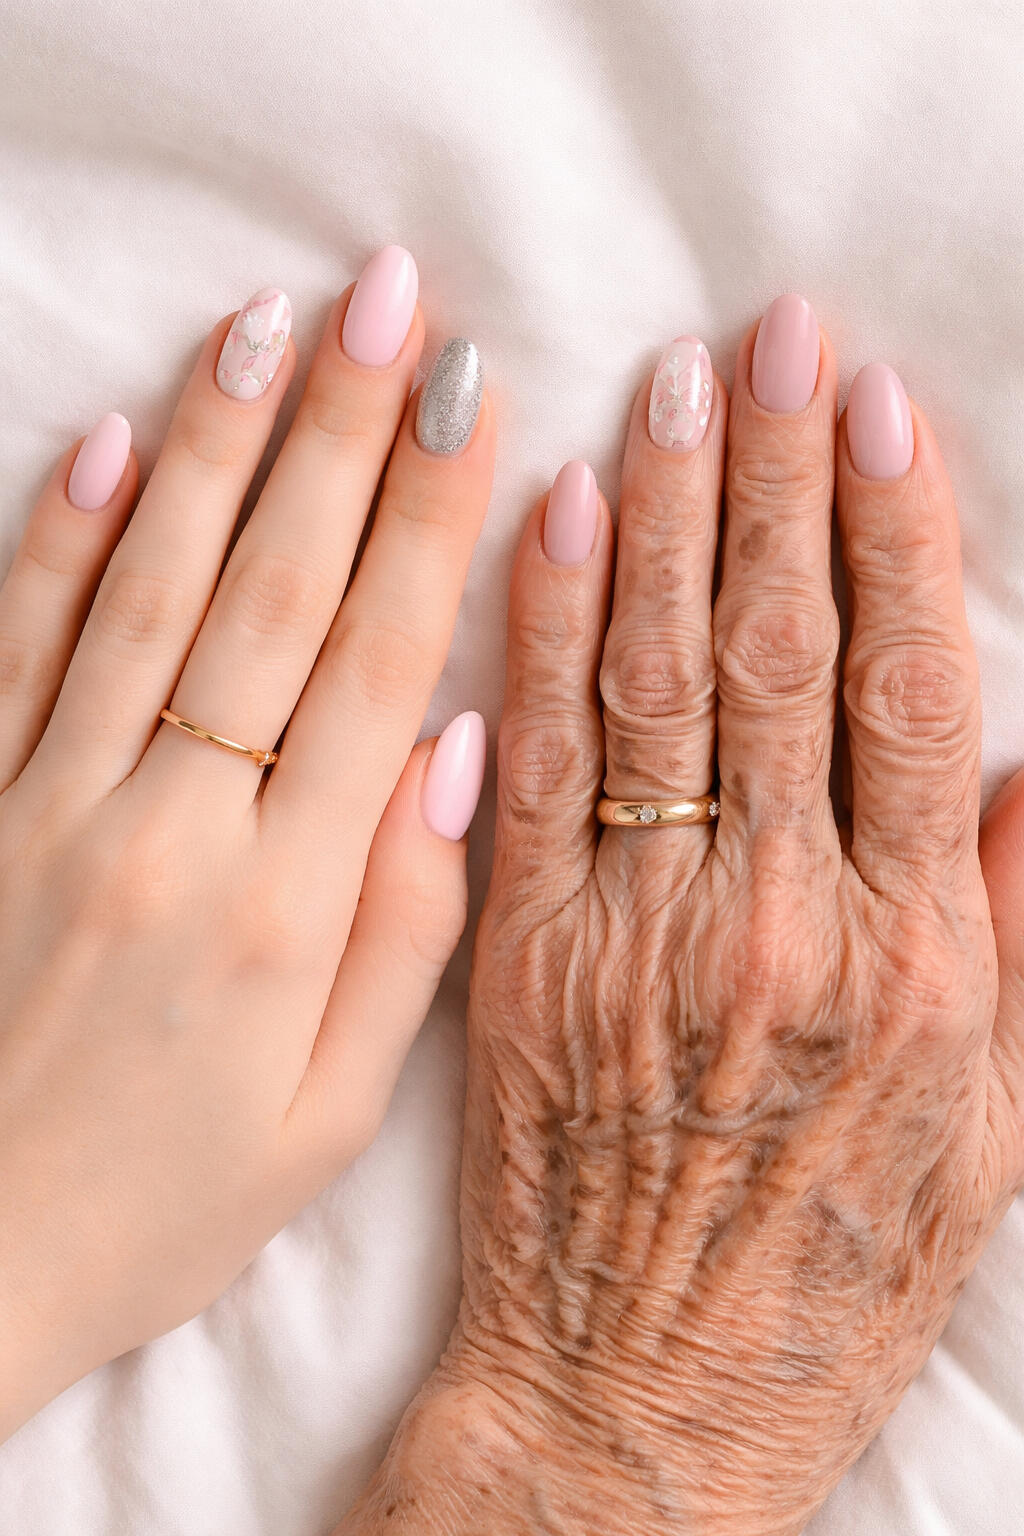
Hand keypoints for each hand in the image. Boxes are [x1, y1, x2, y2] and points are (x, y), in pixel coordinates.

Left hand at [0, 249, 493, 1438]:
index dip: (429, 520)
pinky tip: (103, 442)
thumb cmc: (158, 1205)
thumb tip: (453, 752)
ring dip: (212, 448)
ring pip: (146, 593)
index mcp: (282, 908)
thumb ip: (405, 933)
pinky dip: (57, 541)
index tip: (468, 396)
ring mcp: (49, 806)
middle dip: (337, 433)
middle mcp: (169, 830)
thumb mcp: (329, 1119)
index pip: (373, 666)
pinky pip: (13, 649)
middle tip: (385, 296)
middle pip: (269, 595)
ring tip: (265, 322)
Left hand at [340, 300, 1023, 1534]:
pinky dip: (544, 633)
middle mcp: (773, 923)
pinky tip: (555, 519)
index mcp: (909, 958)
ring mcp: (633, 932)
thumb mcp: (994, 1134)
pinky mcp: (514, 954)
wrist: (642, 1405)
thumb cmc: (828, 1273)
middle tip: (769, 337)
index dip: (898, 531)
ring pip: (654, 683)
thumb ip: (1015, 937)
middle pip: (782, 653)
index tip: (876, 407)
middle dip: (777, 476)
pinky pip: (529, 764)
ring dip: (666, 519)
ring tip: (673, 385)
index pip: (911, 689)